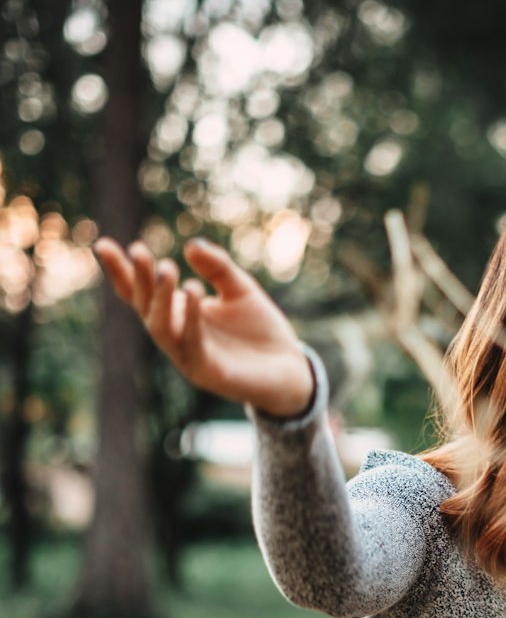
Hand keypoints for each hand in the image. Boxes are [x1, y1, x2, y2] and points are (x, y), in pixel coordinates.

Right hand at [93, 236, 314, 417]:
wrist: (291, 369)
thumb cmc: (261, 330)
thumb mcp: (240, 289)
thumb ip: (218, 267)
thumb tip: (191, 246)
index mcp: (179, 313)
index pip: (141, 292)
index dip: (121, 271)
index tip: (102, 244)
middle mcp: (176, 334)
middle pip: (145, 306)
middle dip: (139, 279)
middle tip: (139, 250)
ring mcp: (188, 356)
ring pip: (161, 327)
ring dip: (160, 297)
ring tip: (165, 268)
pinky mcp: (207, 372)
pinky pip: (192, 343)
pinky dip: (191, 317)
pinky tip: (193, 290)